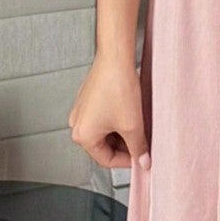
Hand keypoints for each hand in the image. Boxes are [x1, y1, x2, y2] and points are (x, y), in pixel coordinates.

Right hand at [68, 53, 149, 168]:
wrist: (115, 58)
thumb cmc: (117, 87)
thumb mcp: (132, 125)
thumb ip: (138, 148)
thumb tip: (143, 162)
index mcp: (83, 136)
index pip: (106, 160)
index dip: (126, 162)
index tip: (140, 158)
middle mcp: (77, 125)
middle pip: (104, 147)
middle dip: (124, 147)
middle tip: (142, 144)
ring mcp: (81, 111)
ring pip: (104, 132)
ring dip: (121, 134)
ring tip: (137, 127)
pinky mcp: (87, 100)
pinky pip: (102, 119)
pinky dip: (116, 121)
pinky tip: (130, 115)